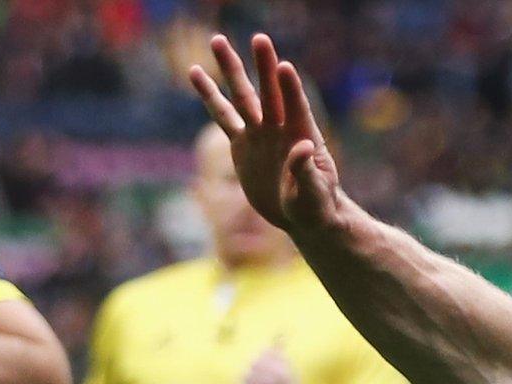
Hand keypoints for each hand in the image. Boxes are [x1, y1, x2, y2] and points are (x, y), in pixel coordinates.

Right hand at [188, 34, 343, 234]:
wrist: (301, 216)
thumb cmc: (316, 206)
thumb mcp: (315, 194)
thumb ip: (308, 172)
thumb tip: (304, 148)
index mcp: (304, 137)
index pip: (297, 108)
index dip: (291, 89)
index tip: (285, 67)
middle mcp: (280, 129)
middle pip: (269, 93)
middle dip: (264, 67)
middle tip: (260, 38)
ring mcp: (259, 133)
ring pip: (242, 96)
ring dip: (231, 70)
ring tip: (217, 40)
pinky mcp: (241, 143)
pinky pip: (222, 116)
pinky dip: (209, 96)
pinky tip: (195, 72)